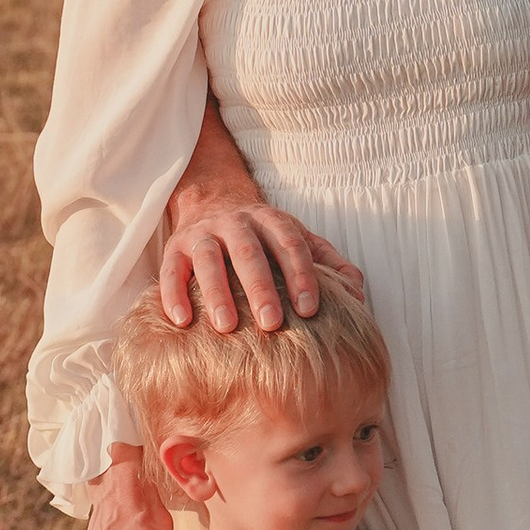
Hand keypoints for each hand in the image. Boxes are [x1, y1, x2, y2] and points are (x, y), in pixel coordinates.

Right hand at [159, 196, 364, 335]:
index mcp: (271, 221)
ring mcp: (203, 234)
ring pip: (208, 259)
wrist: (212, 202)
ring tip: (226, 327)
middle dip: (261, 288)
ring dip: (217, 292)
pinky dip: (174, 294)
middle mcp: (236, 223)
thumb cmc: (264, 237)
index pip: (290, 245)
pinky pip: (171, 271)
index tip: (310, 310)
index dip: (302, 275)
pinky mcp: (175, 249)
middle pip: (249, 252)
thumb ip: (329, 264)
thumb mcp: (298, 241)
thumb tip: (357, 293)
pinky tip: (182, 321)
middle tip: (271, 324)